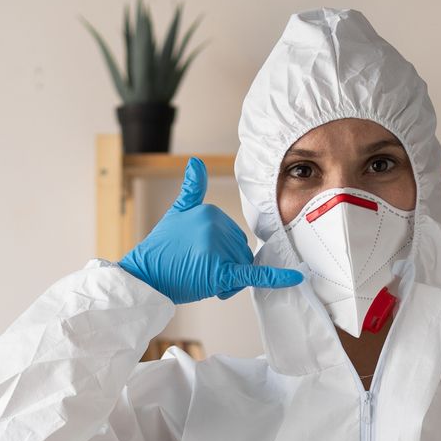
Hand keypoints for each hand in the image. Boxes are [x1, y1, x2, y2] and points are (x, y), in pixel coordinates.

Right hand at [118, 157, 303, 303]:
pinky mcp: (221, 270)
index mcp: (211, 211)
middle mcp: (216, 226)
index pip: (233, 235)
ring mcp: (218, 248)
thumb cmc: (161, 248)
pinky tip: (295, 277)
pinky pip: (253, 274)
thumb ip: (192, 189)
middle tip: (197, 270)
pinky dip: (276, 278)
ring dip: (227, 280)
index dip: (219, 251)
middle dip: (225, 267)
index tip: (197, 256)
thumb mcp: (177, 212)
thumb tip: (196, 161)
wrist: (145, 276)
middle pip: (240, 252)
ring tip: (201, 279)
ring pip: (241, 267)